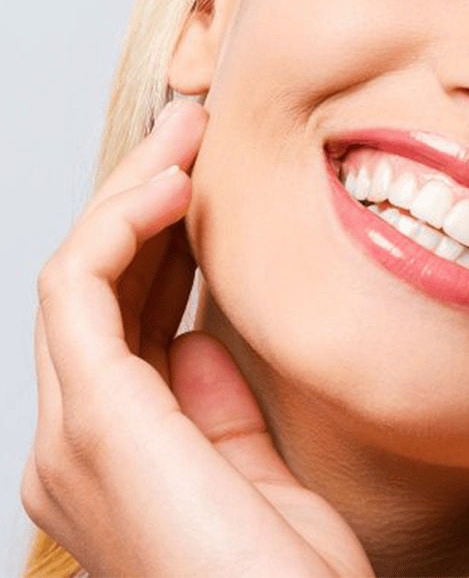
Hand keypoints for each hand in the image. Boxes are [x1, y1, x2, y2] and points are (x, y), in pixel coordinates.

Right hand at [21, 100, 374, 576]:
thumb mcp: (253, 477)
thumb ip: (215, 411)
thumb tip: (197, 345)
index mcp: (122, 447)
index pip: (128, 317)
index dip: (162, 242)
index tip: (207, 183)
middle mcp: (80, 435)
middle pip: (102, 285)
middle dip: (143, 199)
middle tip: (191, 133)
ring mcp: (76, 429)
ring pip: (82, 273)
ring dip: (130, 193)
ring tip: (185, 134)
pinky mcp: (93, 420)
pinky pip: (81, 288)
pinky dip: (117, 225)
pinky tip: (171, 186)